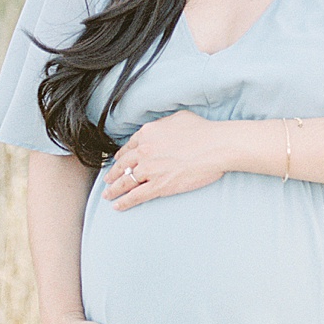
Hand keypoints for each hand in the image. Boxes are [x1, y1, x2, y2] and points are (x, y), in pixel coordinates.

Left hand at [102, 110, 231, 209]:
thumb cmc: (202, 131)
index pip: (129, 147)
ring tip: (108, 195)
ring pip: (125, 181)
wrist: (215, 146)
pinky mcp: (158, 186)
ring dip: (114, 189)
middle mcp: (144, 151)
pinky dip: (124, 202)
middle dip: (113, 173)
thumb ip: (163, 124)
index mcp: (147, 133)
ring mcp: (149, 169)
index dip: (122, 156)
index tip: (119, 161)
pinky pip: (136, 196)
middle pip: (123, 165)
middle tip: (108, 179)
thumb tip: (159, 129)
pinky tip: (117, 205)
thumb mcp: (178, 118)